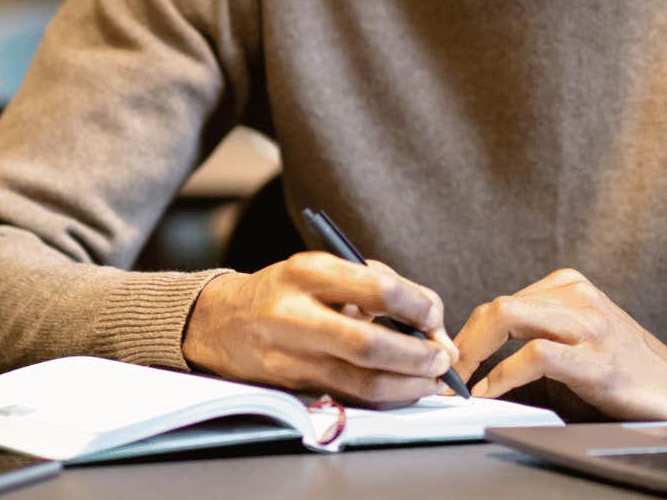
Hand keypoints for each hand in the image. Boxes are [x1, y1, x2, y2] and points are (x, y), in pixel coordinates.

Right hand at [180, 253, 458, 407]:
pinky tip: (404, 387)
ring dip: (407, 384)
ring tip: (432, 378)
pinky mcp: (293, 385)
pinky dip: (385, 395)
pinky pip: (350, 395)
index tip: (434, 316)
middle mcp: (295, 314)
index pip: (377, 289)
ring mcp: (291, 355)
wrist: (223, 321)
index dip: (417, 306)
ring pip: (362, 380)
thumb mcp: (326, 270)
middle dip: (417, 355)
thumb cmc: (289, 291)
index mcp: (308, 271)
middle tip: (442, 359)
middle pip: (369, 344)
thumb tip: (434, 326)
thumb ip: (381, 288)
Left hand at [452, 269, 666, 420]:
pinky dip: (503, 375)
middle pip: (498, 306)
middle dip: (463, 342)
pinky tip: (489, 391)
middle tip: (445, 374)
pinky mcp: (596, 359)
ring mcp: (588, 325)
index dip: (467, 334)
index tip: (450, 363)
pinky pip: (535, 356)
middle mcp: (577, 296)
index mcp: (568, 286)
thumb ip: (527, 346)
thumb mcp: (570, 347)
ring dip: (474, 354)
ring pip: (509, 318)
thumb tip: (470, 367)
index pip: (500, 303)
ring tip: (460, 382)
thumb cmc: (620, 373)